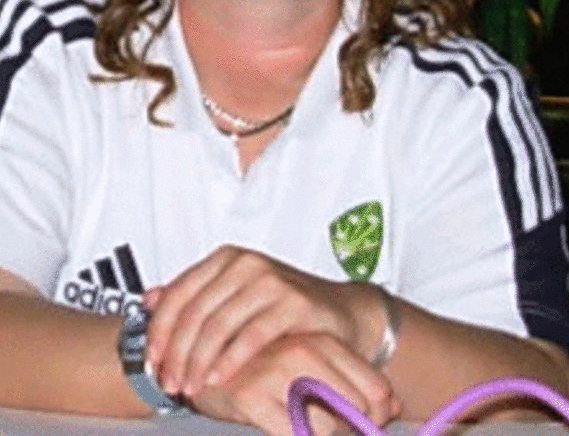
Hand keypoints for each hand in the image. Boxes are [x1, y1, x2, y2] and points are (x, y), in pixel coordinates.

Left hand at [146, 245, 382, 396]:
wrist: (340, 313)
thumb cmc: (285, 309)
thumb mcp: (234, 298)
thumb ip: (195, 297)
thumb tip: (149, 298)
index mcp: (227, 259)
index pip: (177, 295)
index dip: (158, 332)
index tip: (151, 361)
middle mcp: (247, 263)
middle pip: (194, 314)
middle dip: (176, 355)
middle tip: (170, 383)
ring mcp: (271, 280)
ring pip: (218, 326)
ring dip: (197, 363)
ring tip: (190, 387)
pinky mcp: (294, 302)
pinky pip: (251, 336)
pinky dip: (229, 361)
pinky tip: (218, 379)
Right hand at [188, 332, 400, 435]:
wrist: (202, 362)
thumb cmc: (265, 369)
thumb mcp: (314, 368)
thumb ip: (353, 384)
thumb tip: (396, 409)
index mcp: (326, 342)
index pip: (376, 388)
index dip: (379, 414)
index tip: (373, 422)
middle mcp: (305, 351)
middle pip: (356, 410)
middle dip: (350, 428)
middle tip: (329, 424)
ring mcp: (276, 371)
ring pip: (325, 427)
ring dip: (317, 434)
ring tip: (294, 419)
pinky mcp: (249, 395)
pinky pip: (291, 435)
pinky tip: (276, 423)